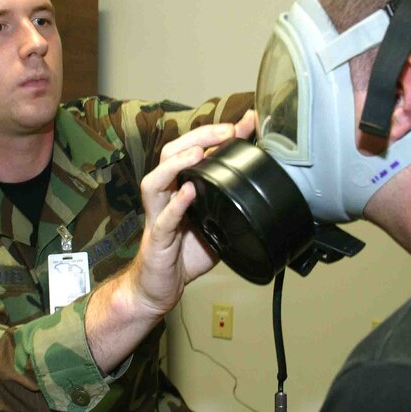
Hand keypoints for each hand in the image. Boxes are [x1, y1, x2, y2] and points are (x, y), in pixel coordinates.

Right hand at [130, 110, 255, 314]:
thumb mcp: (214, 220)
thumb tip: (254, 176)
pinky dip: (176, 205)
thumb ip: (229, 196)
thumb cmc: (184, 253)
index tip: (242, 123)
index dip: (214, 133)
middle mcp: (165, 196)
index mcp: (179, 187)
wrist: (160, 288)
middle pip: (170, 154)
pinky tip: (188, 193)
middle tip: (225, 132)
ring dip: (177, 163)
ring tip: (198, 153)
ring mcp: (157, 216)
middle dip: (198, 137)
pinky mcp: (157, 239)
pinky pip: (164, 219)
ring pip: (156, 181)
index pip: (190, 149)